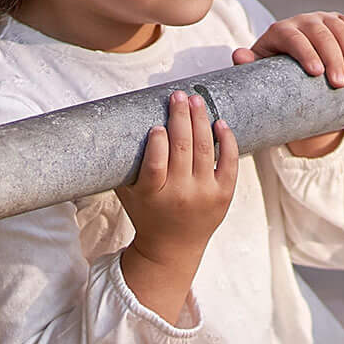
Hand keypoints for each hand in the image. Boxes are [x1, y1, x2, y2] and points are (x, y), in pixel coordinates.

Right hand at [117, 90, 239, 321]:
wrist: (173, 248)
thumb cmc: (147, 213)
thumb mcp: (128, 192)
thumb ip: (125, 163)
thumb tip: (113, 122)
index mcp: (153, 194)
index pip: (155, 165)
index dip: (157, 143)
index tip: (156, 125)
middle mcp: (180, 194)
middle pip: (183, 148)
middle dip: (181, 116)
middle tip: (178, 96)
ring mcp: (205, 195)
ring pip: (205, 149)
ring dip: (201, 120)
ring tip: (196, 100)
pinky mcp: (224, 195)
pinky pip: (230, 162)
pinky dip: (227, 140)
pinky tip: (219, 123)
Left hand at [235, 9, 343, 156]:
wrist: (293, 75)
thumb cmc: (275, 77)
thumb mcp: (261, 75)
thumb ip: (250, 67)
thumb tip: (239, 55)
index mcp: (280, 31)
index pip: (293, 37)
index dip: (306, 52)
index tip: (317, 73)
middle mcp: (301, 21)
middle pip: (319, 33)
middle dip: (333, 57)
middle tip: (341, 83)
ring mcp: (322, 19)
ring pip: (339, 27)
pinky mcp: (339, 22)